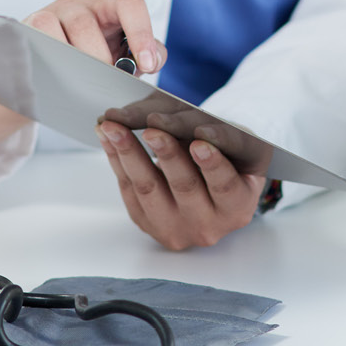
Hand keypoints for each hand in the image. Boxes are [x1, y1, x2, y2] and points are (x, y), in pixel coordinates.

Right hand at [24, 0, 164, 71]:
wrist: (49, 72)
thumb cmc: (94, 60)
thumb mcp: (123, 56)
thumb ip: (148, 56)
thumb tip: (152, 60)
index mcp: (108, 7)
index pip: (129, 3)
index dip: (140, 31)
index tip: (147, 64)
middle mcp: (78, 5)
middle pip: (86, 25)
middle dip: (97, 60)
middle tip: (105, 84)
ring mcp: (49, 14)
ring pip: (54, 31)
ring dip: (69, 61)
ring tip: (79, 84)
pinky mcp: (26, 28)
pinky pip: (34, 38)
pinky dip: (46, 59)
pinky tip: (55, 78)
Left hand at [97, 121, 265, 249]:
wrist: (211, 190)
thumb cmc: (228, 161)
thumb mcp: (236, 149)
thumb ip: (218, 136)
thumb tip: (181, 118)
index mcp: (237, 207)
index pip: (225, 186)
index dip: (212, 164)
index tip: (199, 141)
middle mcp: (207, 225)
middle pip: (184, 187)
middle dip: (166, 154)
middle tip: (153, 129)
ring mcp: (174, 227)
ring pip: (149, 189)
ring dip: (129, 154)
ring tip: (116, 128)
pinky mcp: (146, 222)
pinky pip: (128, 189)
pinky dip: (116, 158)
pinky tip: (108, 136)